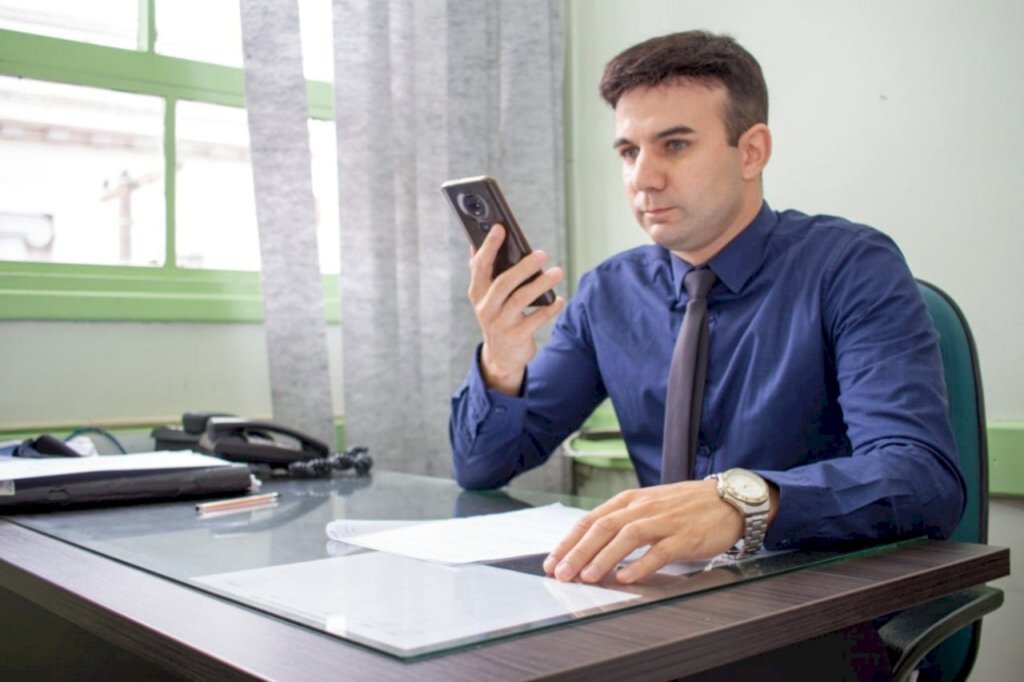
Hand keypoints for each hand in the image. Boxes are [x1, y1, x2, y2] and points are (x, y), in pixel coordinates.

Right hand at [468, 224, 565, 394]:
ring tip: (558, 272)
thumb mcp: (486, 296)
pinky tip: (559, 299)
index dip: (489, 247)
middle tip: (542, 253)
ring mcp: (500, 324)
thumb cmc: (497, 315)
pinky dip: (550, 309)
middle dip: (523, 267)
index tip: (500, 227)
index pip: (480, 266)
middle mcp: (485, 307)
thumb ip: (482, 271)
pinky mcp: (516, 337)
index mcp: (477, 292)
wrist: (501, 356)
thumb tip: (475, 243)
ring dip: (541, 284)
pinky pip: (535, 320)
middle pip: (503, 283)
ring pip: (521, 300)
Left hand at [542, 479, 746, 583]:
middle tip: (561, 573)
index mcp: (630, 501)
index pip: (591, 520)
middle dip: (578, 552)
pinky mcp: (685, 537)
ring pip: (627, 537)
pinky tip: (626, 579)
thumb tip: (590, 547)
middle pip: (603, 528)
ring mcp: (664, 521)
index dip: (569, 541)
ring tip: (587, 577)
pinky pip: (659, 551)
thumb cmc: (685, 507)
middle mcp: (643, 508)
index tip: (552, 561)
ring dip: (604, 558)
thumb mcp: (648, 506)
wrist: (728, 500)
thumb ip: (622, 522)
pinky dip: (641, 565)